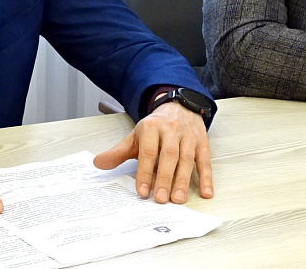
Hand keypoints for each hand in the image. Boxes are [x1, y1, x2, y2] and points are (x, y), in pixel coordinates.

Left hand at [92, 101, 212, 203]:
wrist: (179, 106)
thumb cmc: (156, 127)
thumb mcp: (135, 136)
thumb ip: (118, 152)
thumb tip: (98, 163)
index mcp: (151, 127)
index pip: (148, 152)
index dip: (144, 172)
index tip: (142, 192)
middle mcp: (171, 130)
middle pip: (168, 155)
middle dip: (164, 178)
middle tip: (160, 199)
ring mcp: (188, 136)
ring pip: (187, 159)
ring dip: (183, 180)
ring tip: (178, 199)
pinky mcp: (202, 143)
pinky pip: (205, 161)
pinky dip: (206, 178)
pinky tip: (206, 193)